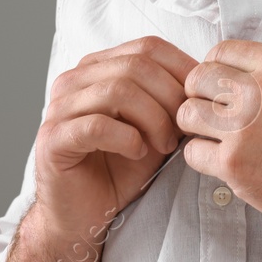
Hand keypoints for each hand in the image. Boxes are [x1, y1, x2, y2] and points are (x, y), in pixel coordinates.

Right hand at [31, 35, 197, 239]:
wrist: (86, 214)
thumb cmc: (122, 168)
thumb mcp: (156, 126)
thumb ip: (172, 99)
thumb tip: (208, 81)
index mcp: (98, 67)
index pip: (148, 46)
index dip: (183, 70)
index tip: (200, 101)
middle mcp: (74, 80)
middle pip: (136, 65)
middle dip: (171, 98)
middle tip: (183, 130)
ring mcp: (59, 108)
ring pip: (118, 91)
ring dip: (153, 119)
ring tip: (164, 145)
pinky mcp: (53, 139)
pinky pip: (96, 126)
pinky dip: (127, 139)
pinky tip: (137, 153)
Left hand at [176, 41, 261, 248]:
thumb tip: (235, 74)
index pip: (221, 51)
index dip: (217, 69)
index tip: (221, 86)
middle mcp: (257, 91)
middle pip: (197, 79)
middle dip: (201, 95)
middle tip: (213, 113)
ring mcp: (242, 129)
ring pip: (188, 115)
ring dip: (197, 126)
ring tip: (215, 137)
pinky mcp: (234, 166)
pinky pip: (193, 153)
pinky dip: (204, 158)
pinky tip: (224, 161)